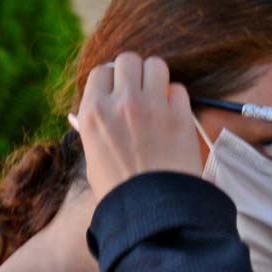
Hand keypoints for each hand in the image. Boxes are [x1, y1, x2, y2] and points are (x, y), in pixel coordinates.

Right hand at [68, 52, 202, 202]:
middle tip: (139, 91)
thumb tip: (100, 106)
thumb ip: (96, 126)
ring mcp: (151, 106)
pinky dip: (176, 98)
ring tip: (158, 97)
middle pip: (128, 59)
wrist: (151, 211)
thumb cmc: (119, 190)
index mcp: (93, 112)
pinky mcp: (179, 115)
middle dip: (134, 72)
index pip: (101, 71)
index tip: (118, 91)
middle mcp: (120, 103)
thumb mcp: (92, 156)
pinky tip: (173, 115)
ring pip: (156, 65)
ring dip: (157, 78)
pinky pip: (178, 88)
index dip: (111, 79)